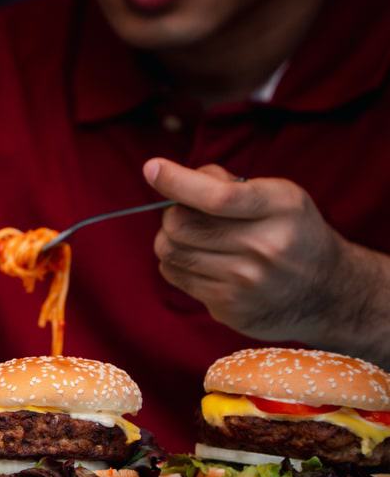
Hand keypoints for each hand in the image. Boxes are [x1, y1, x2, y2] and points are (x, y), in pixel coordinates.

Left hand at [144, 157, 347, 341]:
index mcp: (280, 208)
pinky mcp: (229, 307)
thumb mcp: (278, 196)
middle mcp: (265, 247)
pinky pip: (175, 276)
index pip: (217, 197)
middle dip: (172, 214)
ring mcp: (245, 282)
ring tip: (193, 237)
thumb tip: (172, 177)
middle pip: (180, 225)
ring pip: (170, 252)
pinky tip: (201, 261)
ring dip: (170, 239)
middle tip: (186, 213)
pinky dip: (177, 263)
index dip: (177, 182)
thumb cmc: (290, 232)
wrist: (325, 292)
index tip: (152, 168)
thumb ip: (228, 184)